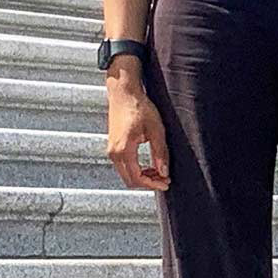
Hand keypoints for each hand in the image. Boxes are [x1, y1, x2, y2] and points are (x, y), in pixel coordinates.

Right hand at [106, 61, 169, 190]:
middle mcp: (113, 153)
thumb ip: (160, 153)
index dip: (153, 184)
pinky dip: (136, 169)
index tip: (166, 184)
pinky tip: (149, 166)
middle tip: (164, 180)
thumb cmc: (139, 107)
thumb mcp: (156, 130)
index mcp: (123, 150)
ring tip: (159, 173)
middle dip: (148, 183)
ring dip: (142, 177)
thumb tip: (164, 173)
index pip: (137, 178)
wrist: (124, 94)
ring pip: (126, 174)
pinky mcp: (112, 147)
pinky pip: (123, 166)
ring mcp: (111, 150)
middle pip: (129, 180)